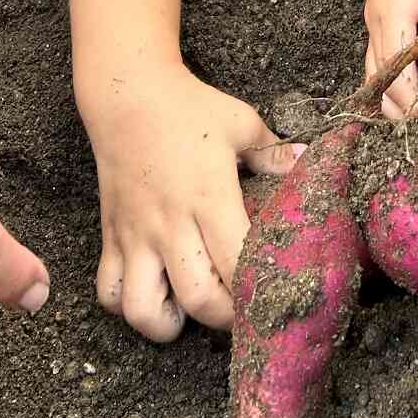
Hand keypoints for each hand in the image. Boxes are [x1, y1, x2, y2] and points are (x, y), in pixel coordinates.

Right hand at [79, 62, 302, 341]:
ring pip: (143, 310)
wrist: (127, 94)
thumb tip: (309, 163)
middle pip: (199, 299)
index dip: (257, 288)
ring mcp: (136, 235)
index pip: (236, 263)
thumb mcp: (241, 122)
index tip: (272, 291)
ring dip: (169, 323)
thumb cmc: (189, 107)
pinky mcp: (110, 237)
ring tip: (190, 307)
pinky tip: (154, 291)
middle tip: (238, 307)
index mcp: (209, 196)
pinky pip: (108, 293)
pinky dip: (128, 307)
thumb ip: (274, 152)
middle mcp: (170, 224)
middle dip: (225, 318)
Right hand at [364, 0, 417, 119]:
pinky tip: (417, 78)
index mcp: (394, 8)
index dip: (408, 95)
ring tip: (414, 110)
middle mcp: (377, 12)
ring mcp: (376, 8)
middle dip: (395, 100)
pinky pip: (383, 45)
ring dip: (392, 86)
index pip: (395, 66)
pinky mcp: (382, 4)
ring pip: (375, 61)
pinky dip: (395, 66)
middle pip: (377, 70)